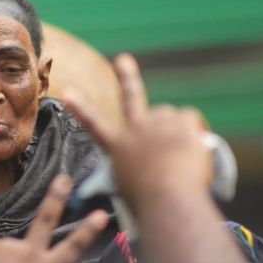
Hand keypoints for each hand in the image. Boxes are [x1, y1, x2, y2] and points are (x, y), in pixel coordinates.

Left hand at [0, 174, 107, 262]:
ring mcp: (8, 248)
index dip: (88, 232)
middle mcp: (30, 256)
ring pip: (10, 243)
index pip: (72, 250)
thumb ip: (44, 262)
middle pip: (46, 221)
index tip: (101, 214)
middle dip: (56, 199)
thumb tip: (48, 254)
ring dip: (4, 257)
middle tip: (64, 178)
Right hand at [64, 53, 211, 209]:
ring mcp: (156, 121)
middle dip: (126, 77)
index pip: (94, 124)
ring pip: (172, 117)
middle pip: (131, 97)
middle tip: (123, 59)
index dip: (80, 108)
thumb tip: (147, 164)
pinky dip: (194, 134)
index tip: (68, 93)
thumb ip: (133, 168)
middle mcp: (133, 128)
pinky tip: (191, 151)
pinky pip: (191, 120)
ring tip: (179, 156)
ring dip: (176, 130)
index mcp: (117, 146)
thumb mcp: (128, 187)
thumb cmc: (147, 202)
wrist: (166, 199)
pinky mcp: (179, 120)